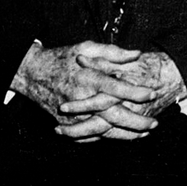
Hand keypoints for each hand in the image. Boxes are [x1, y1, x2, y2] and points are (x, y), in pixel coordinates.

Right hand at [11, 42, 159, 142]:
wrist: (32, 73)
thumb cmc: (62, 58)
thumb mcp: (86, 47)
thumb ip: (113, 52)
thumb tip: (137, 55)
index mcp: (87, 78)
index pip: (116, 87)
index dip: (135, 91)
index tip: (153, 93)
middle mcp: (81, 98)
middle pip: (112, 115)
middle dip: (135, 121)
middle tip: (154, 123)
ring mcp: (72, 114)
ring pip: (102, 130)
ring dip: (124, 134)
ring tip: (141, 134)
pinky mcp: (66, 123)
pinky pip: (87, 135)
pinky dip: (104, 138)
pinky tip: (119, 137)